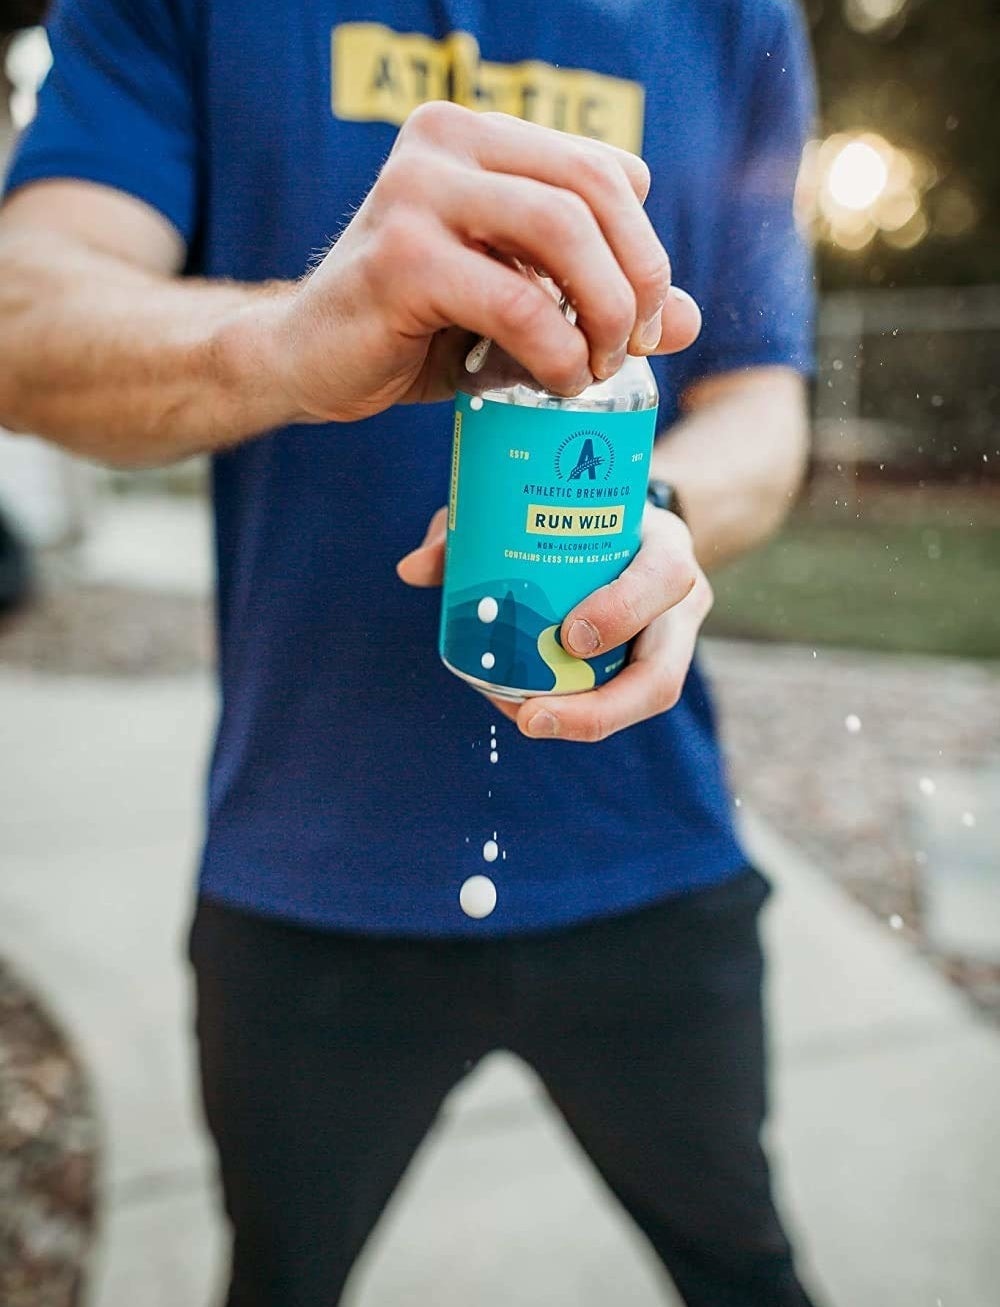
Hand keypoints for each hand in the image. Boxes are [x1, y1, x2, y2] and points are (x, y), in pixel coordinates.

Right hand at [245, 102, 700, 423]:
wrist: (306, 360)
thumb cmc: (413, 329)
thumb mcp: (515, 304)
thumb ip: (595, 299)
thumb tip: (691, 319)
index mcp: (477, 136)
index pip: (603, 170)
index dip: (644, 249)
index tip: (645, 321)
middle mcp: (447, 143)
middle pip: (594, 190)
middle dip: (640, 278)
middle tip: (634, 346)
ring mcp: (417, 193)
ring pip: (562, 233)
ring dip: (604, 312)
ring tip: (596, 366)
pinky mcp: (402, 260)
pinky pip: (517, 302)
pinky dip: (556, 352)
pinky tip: (554, 383)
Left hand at [398, 505, 712, 740]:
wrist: (628, 525)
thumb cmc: (575, 511)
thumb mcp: (533, 505)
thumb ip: (474, 529)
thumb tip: (414, 569)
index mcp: (664, 547)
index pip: (665, 577)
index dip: (622, 611)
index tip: (567, 636)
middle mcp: (679, 603)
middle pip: (663, 672)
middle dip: (600, 708)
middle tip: (530, 717)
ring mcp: (670, 643)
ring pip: (645, 700)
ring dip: (584, 722)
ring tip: (523, 721)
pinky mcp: (650, 668)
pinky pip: (620, 702)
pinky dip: (573, 713)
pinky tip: (524, 710)